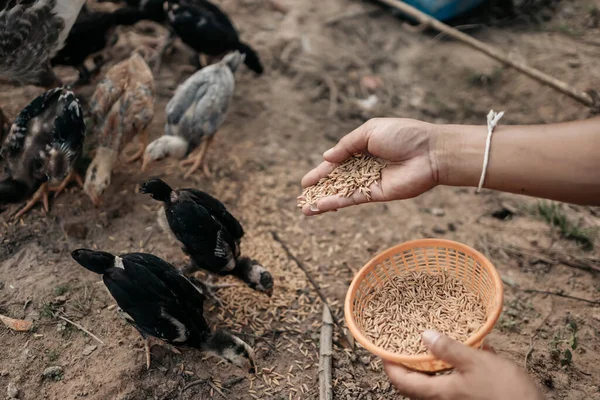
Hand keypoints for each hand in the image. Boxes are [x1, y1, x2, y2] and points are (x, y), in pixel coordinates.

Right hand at [300, 118, 440, 214]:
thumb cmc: (404, 135)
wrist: (430, 152)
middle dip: (319, 188)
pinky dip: (336, 203)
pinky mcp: (376, 194)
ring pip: (341, 193)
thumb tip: (326, 156)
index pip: (336, 162)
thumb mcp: (370, 131)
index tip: (305, 182)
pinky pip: (352, 199)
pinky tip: (320, 207)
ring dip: (323, 201)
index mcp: (363, 148)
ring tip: (305, 209)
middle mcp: (364, 167)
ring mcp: (370, 182)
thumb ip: (347, 145)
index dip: (321, 171)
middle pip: (336, 180)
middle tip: (300, 198)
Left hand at [384, 330, 543, 399]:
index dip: (388, 365)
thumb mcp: (476, 363)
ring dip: (431, 363)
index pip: (401, 381)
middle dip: (407, 363)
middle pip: (415, 383)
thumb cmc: (505, 392)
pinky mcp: (471, 397)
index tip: (381, 348)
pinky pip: (454, 381)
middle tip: (402, 342)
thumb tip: (425, 336)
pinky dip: (453, 366)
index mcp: (439, 393)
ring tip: (430, 340)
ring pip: (435, 382)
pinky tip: (468, 349)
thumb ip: (449, 350)